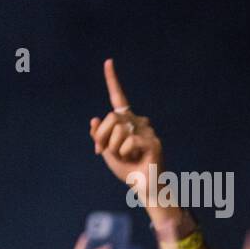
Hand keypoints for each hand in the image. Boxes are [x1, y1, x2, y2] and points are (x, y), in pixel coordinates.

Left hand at [88, 59, 164, 205]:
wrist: (142, 186)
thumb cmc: (126, 169)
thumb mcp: (106, 151)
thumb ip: (99, 135)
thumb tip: (95, 118)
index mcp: (127, 122)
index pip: (118, 98)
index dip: (113, 80)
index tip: (109, 62)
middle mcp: (139, 122)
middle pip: (112, 117)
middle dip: (103, 136)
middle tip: (105, 151)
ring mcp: (148, 132)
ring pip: (119, 130)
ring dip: (115, 148)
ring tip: (127, 157)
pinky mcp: (154, 143)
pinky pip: (129, 142)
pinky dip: (125, 153)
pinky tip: (136, 159)